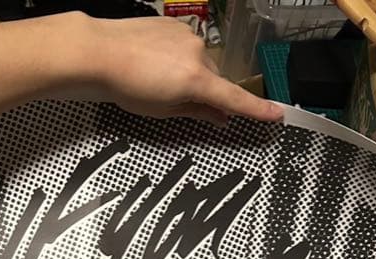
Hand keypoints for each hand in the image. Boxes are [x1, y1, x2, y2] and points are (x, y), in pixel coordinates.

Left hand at [71, 16, 282, 124]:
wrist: (99, 53)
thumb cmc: (126, 85)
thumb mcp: (163, 110)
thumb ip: (196, 112)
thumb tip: (219, 117)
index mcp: (196, 80)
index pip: (233, 99)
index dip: (256, 110)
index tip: (276, 115)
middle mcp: (197, 54)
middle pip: (214, 79)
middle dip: (204, 93)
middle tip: (177, 103)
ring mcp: (187, 36)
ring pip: (200, 62)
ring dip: (187, 74)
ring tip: (156, 81)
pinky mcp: (174, 25)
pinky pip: (185, 47)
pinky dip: (176, 58)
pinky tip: (153, 64)